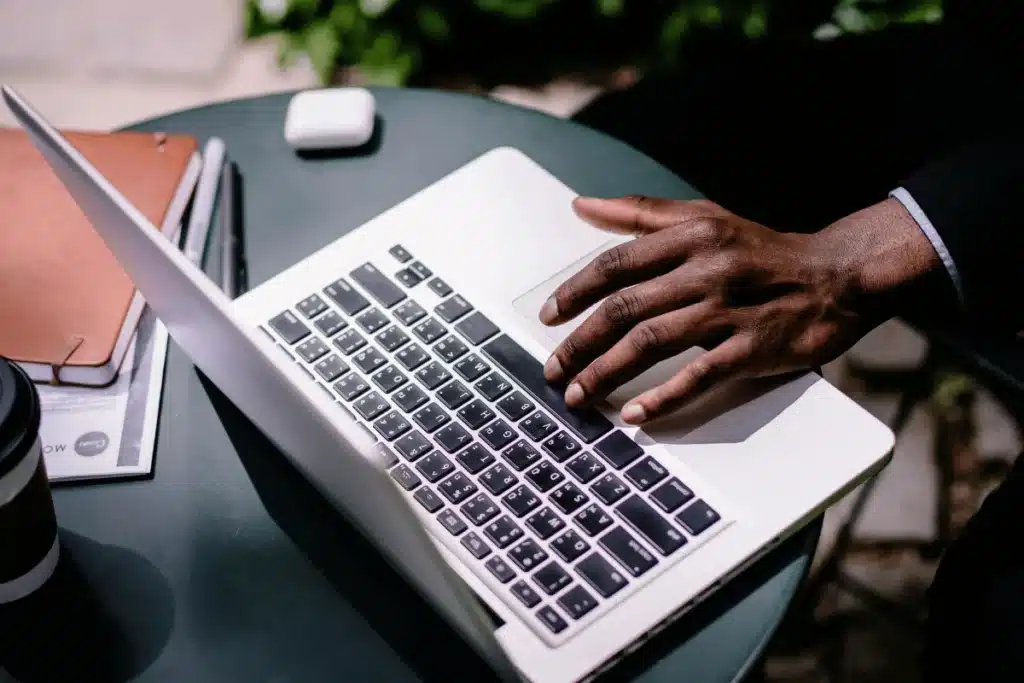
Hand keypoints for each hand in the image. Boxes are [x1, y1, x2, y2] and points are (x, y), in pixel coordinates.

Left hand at [540, 195, 941, 424]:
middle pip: (625, 308)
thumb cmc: (762, 251)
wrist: (838, 276)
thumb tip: (580, 206)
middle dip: (580, 343)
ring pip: (652, 341)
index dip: (575, 292)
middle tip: (553, 370)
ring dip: (607, 372)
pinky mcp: (753, 347)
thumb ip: (640, 213)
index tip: (548, 318)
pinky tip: (634, 416)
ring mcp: (730, 309)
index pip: (617, 264)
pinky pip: (699, 375)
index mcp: (690, 235)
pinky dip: (663, 397)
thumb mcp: (704, 218)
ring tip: (578, 396)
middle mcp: (706, 268)